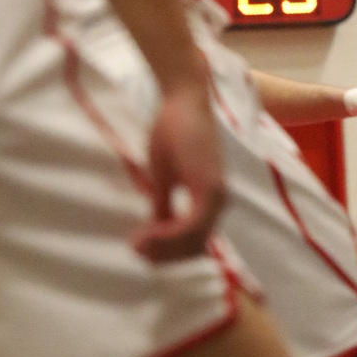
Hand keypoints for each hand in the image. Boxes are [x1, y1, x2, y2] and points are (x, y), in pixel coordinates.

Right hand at [135, 81, 225, 261]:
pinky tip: (146, 234)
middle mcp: (220, 201)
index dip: (167, 251)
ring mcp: (217, 195)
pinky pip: (191, 226)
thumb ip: (164, 204)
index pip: (194, 241)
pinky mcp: (209, 188)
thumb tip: (156, 229)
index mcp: (211, 200)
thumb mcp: (164, 176)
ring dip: (164, 248)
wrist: (183, 102)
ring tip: (137, 245)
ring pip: (194, 241)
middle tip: (136, 251)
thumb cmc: (173, 132)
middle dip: (164, 255)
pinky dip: (168, 235)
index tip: (140, 249)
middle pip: (195, 248)